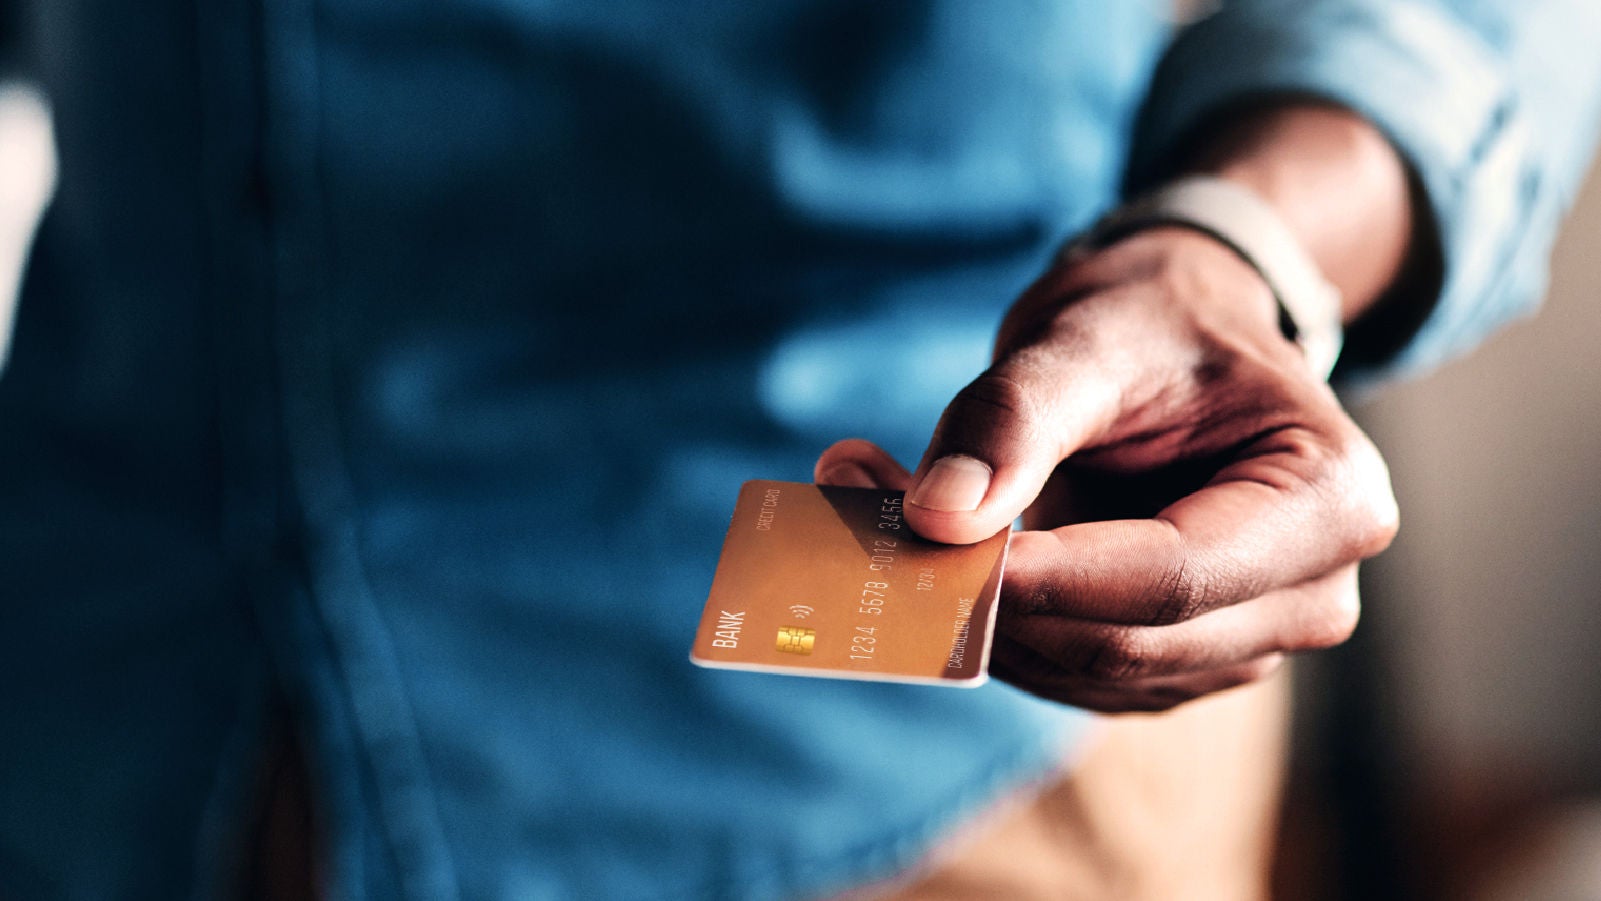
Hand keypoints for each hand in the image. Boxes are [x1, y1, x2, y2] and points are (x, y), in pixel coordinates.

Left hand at [816, 226, 1397, 711]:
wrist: (1180, 330)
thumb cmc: (1154, 318)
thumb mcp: (1087, 335)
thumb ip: (1014, 420)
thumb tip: (938, 517)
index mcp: (1329, 500)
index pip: (1170, 579)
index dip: (1040, 578)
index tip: (921, 543)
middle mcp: (1311, 594)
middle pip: (1127, 641)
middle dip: (987, 593)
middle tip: (862, 508)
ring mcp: (1245, 640)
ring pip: (1086, 669)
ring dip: (971, 610)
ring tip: (874, 500)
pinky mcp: (1177, 658)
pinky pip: (1071, 670)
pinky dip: (991, 621)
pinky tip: (933, 546)